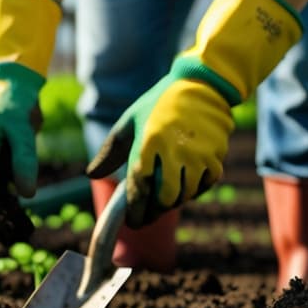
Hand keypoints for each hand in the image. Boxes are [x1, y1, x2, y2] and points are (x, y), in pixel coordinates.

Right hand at [0, 64, 42, 243]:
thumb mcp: (22, 129)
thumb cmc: (15, 101)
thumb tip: (28, 197)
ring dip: (3, 216)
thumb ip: (25, 161)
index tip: (2, 229)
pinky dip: (10, 205)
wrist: (13, 83)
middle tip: (13, 240)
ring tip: (24, 234)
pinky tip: (23, 220)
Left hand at [86, 63, 233, 226]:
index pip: (140, 186)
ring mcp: (198, 155)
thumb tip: (91, 175)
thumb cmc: (158, 104)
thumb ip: (110, 150)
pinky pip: (204, 186)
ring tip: (162, 199)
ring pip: (184, 195)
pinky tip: (183, 186)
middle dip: (154, 212)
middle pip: (164, 197)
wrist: (201, 86)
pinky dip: (193, 192)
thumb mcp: (129, 121)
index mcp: (149, 141)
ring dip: (172, 202)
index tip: (132, 222)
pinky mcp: (216, 156)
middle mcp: (174, 150)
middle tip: (146, 216)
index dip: (135, 209)